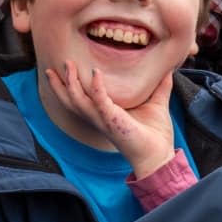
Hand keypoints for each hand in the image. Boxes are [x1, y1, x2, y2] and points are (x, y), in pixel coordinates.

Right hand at [44, 61, 175, 177]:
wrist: (160, 156)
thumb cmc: (156, 135)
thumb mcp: (157, 104)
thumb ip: (160, 86)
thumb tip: (168, 68)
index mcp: (105, 115)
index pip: (80, 100)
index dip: (67, 87)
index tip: (61, 70)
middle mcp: (100, 118)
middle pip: (71, 101)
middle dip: (59, 85)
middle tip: (52, 67)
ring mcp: (105, 120)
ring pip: (78, 101)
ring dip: (71, 83)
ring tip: (68, 65)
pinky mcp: (114, 122)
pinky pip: (100, 102)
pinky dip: (96, 87)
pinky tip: (95, 73)